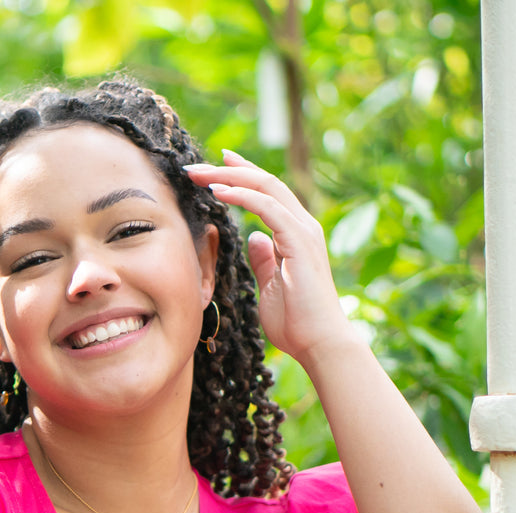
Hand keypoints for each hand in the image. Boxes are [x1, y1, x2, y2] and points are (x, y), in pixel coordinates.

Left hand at [184, 151, 352, 365]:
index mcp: (295, 234)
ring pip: (265, 187)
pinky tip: (218, 191)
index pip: (266, 193)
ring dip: (229, 177)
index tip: (214, 168)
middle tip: (195, 166)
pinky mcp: (300, 242)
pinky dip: (241, 196)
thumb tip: (254, 237)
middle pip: (264, 182)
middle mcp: (302, 225)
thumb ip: (264, 259)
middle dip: (228, 170)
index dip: (240, 176)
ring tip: (199, 173)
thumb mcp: (270, 285)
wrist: (320, 344)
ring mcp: (303, 231)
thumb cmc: (297, 322)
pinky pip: (268, 208)